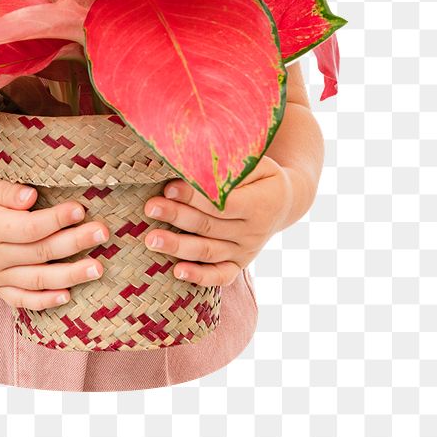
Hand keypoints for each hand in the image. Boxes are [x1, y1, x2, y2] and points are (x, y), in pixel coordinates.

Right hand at [0, 173, 109, 310]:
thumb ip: (3, 190)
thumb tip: (30, 196)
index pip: (27, 227)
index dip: (55, 219)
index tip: (80, 208)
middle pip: (39, 253)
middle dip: (74, 243)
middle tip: (102, 232)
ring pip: (36, 280)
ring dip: (70, 276)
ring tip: (98, 268)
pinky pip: (22, 301)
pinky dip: (45, 302)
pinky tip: (68, 296)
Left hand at [143, 155, 294, 285]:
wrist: (285, 202)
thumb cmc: (261, 175)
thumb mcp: (255, 162)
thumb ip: (230, 166)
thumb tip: (194, 161)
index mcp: (259, 204)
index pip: (223, 203)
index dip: (195, 197)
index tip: (169, 188)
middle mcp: (254, 232)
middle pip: (210, 227)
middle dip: (178, 217)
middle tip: (150, 208)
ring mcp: (246, 251)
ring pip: (209, 251)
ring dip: (178, 246)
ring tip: (151, 239)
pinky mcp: (239, 264)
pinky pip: (220, 275)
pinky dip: (199, 276)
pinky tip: (177, 271)